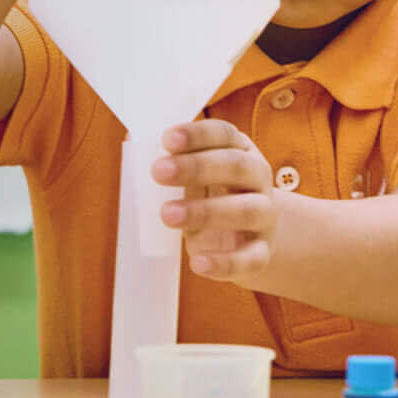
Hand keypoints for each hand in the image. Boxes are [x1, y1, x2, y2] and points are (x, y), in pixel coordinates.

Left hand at [154, 120, 277, 281]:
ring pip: (246, 211)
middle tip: (158, 171)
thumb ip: (170, 158)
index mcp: (240, 150)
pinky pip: (250, 259)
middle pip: (236, 166)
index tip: (167, 139)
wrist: (246, 237)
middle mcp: (258, 179)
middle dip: (197, 167)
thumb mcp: (194, 174)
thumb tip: (132, 139)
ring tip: (166, 214)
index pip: (224, 134)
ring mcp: (264, 216)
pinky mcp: (262, 251)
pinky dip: (225, 263)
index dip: (197, 134)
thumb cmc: (210, 194)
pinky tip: (196, 262)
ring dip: (206, 211)